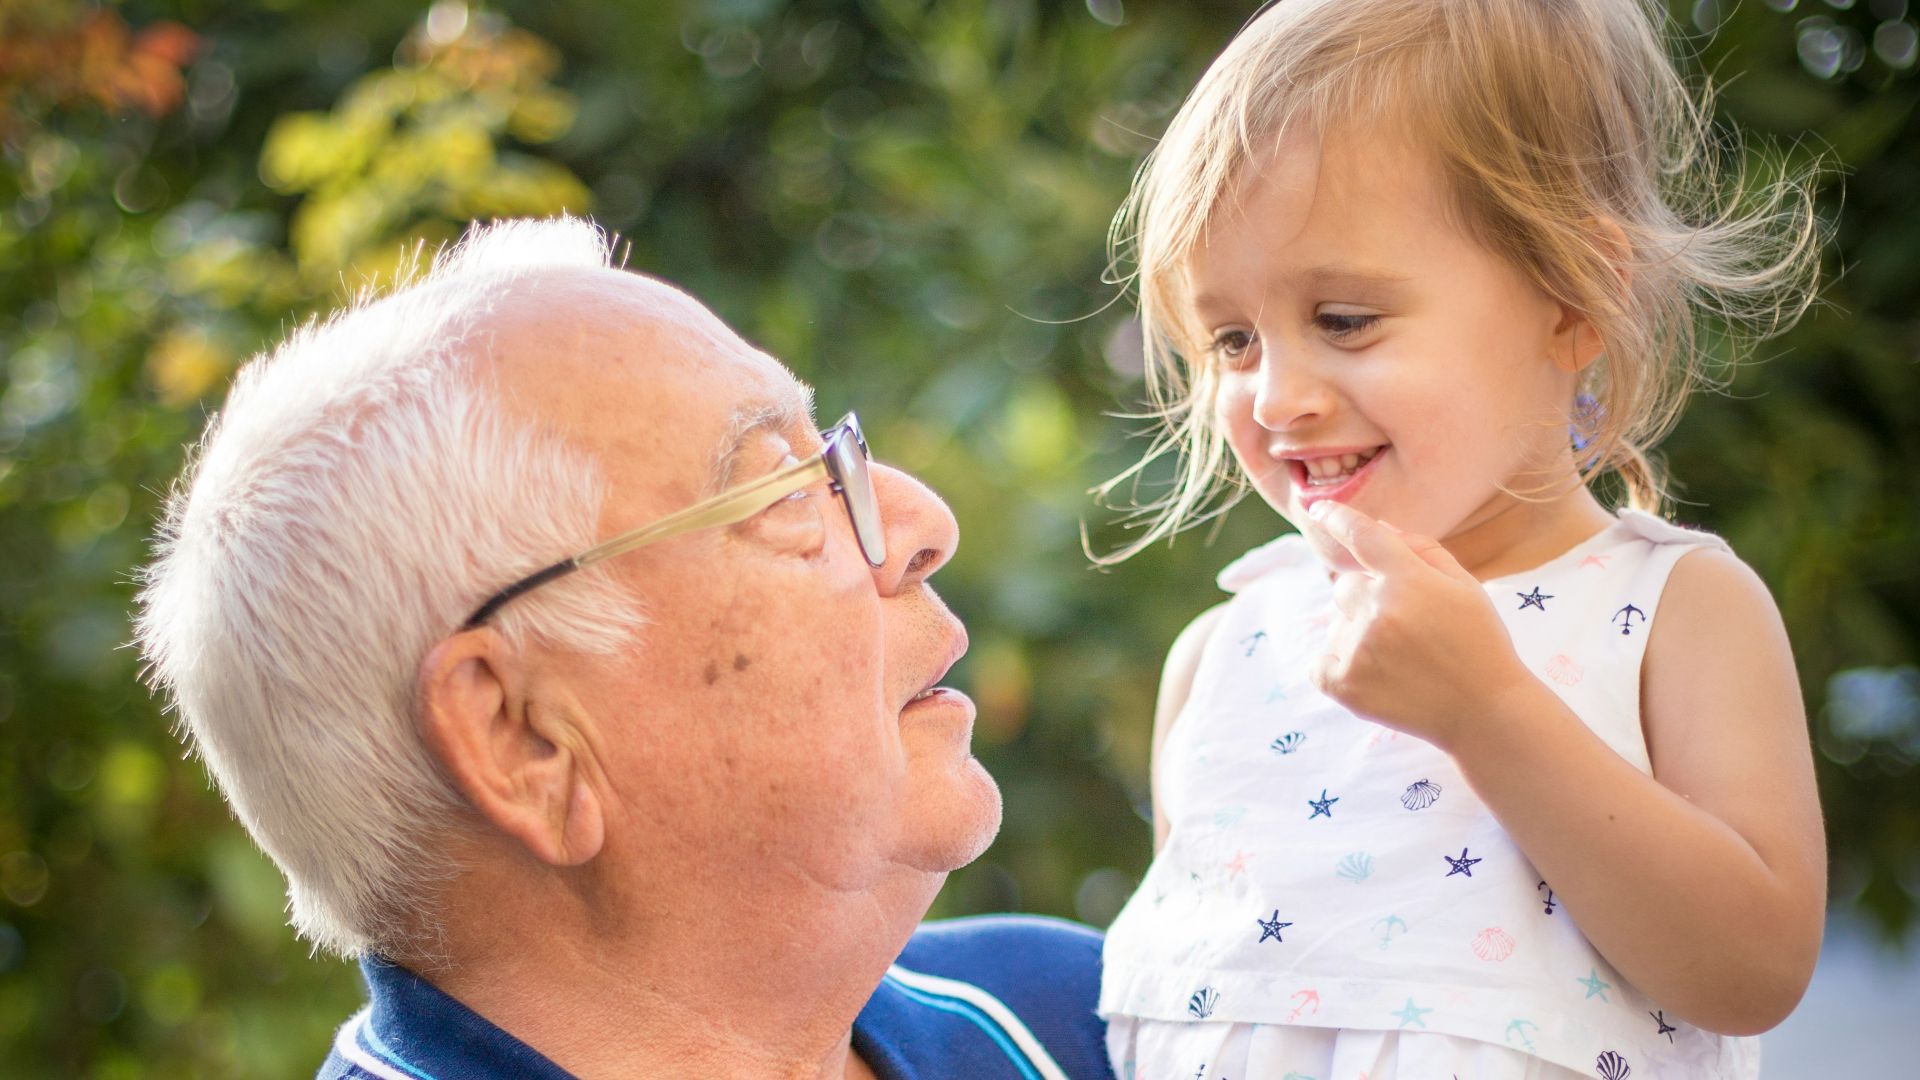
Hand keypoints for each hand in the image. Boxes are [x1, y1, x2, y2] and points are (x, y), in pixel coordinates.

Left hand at [1305, 501, 1534, 748]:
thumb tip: (1377, 527)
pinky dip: (1337, 667)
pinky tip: (1373, 675)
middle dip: (1367, 598)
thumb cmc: (1479, 643)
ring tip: (1399, 658)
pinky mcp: (1346, 686)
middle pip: (1345, 586)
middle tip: (1405, 625)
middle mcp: (1378, 611)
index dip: (1338, 518)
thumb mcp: (1466, 586)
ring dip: (1356, 634)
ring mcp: (1359, 650)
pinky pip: (1319, 664)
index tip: (1319, 509)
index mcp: (1410, 580)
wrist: (1486, 712)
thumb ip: (1422, 550)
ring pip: (1335, 625)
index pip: (1362, 536)